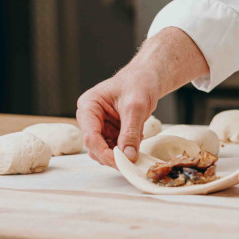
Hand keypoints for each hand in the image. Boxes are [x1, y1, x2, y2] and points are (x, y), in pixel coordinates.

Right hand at [76, 27, 209, 168]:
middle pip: (95, 146)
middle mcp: (90, 117)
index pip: (90, 136)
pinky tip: (138, 136)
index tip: (120, 162)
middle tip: (131, 160)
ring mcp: (100, 125)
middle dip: (113, 155)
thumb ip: (130, 132)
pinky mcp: (110, 130)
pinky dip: (127, 147)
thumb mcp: (136, 107)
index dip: (104, 152)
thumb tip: (128, 156)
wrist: (149, 77)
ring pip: (105, 149)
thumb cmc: (140, 82)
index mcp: (88, 106)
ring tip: (137, 141)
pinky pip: (115, 146)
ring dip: (121, 152)